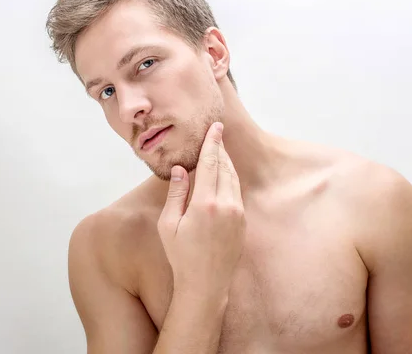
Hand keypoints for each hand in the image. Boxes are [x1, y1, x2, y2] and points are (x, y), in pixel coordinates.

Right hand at [157, 122, 245, 294]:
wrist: (206, 285)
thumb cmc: (181, 256)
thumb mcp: (169, 225)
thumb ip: (176, 194)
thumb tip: (181, 170)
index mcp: (206, 204)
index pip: (211, 164)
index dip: (212, 143)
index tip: (215, 127)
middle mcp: (227, 206)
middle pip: (225, 167)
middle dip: (221, 149)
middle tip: (217, 133)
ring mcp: (238, 214)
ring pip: (234, 179)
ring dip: (227, 163)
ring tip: (219, 151)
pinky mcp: (243, 222)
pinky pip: (237, 193)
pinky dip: (231, 179)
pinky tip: (224, 176)